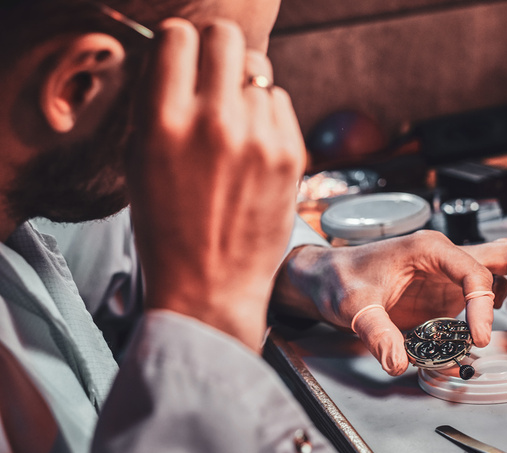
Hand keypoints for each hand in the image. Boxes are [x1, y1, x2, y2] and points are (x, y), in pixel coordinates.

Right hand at [127, 19, 304, 350]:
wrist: (211, 286)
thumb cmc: (168, 230)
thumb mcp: (138, 163)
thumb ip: (156, 105)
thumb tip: (178, 61)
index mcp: (164, 123)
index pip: (178, 36)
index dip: (179, 44)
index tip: (182, 57)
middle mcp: (214, 122)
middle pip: (227, 37)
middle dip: (217, 50)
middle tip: (214, 76)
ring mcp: (259, 138)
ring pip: (258, 73)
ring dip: (244, 91)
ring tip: (234, 130)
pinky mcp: (291, 154)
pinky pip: (280, 103)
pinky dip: (268, 116)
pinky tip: (255, 149)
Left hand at [273, 232, 506, 374]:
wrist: (326, 276)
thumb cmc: (338, 278)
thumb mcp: (352, 305)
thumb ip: (376, 333)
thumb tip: (398, 363)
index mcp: (427, 249)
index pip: (472, 271)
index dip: (483, 304)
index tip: (478, 337)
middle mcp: (444, 256)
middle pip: (504, 253)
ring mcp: (447, 273)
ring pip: (501, 268)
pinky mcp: (445, 291)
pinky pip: (484, 290)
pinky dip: (498, 304)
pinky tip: (489, 324)